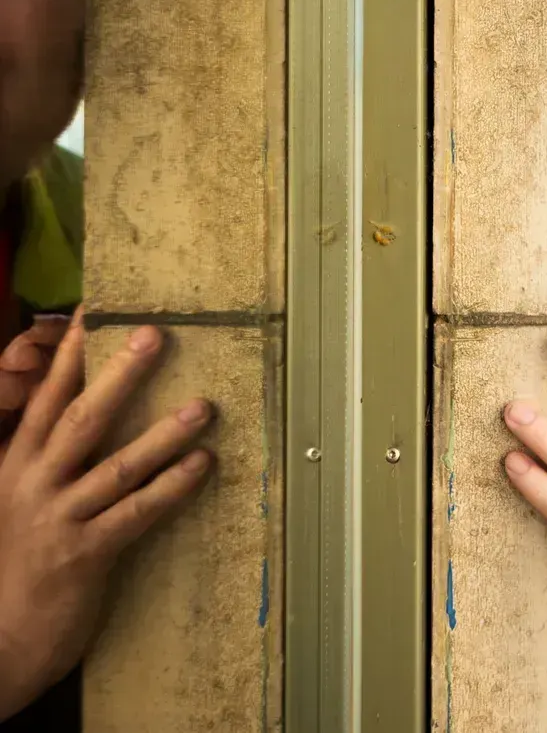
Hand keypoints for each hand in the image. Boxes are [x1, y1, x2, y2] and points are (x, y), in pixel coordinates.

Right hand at [0, 317, 214, 719]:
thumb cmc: (19, 560)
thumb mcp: (21, 498)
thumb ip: (49, 455)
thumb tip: (93, 405)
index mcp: (14, 463)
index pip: (44, 397)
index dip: (68, 354)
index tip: (94, 310)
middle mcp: (31, 483)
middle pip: (78, 417)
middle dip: (117, 373)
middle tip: (156, 335)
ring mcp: (56, 518)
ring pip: (114, 465)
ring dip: (162, 435)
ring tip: (204, 406)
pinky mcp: (83, 555)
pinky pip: (135, 513)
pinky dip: (171, 487)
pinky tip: (202, 465)